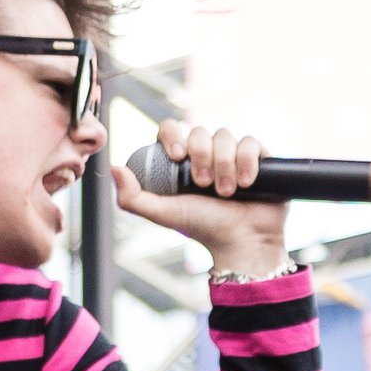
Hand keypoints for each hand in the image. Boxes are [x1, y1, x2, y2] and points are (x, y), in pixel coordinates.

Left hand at [114, 123, 289, 279]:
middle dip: (202, 157)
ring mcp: (232, 155)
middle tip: (204, 185)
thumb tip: (113, 168)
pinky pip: (249, 142)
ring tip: (226, 192)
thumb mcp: (164, 214)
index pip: (171, 129)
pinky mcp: (256, 157)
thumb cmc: (203, 229)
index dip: (173, 135)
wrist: (242, 241)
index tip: (178, 156)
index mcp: (181, 163)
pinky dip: (246, 161)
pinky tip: (247, 183)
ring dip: (224, 164)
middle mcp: (206, 154)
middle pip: (200, 131)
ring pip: (225, 135)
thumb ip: (133, 198)